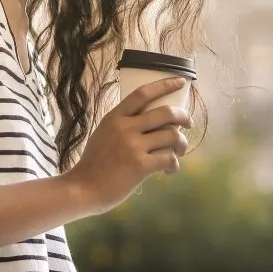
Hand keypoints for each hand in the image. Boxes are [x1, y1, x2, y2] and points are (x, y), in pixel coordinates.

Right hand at [66, 77, 190, 212]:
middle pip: (166, 113)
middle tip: (189, 124)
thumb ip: (122, 125)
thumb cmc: (94, 164)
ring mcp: (133, 146)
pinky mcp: (141, 166)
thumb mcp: (103, 134)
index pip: (143, 93)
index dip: (165, 85)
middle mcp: (124, 128)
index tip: (181, 82)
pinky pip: (169, 159)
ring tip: (179, 151)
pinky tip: (169, 170)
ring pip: (172, 136)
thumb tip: (151, 121)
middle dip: (184, 116)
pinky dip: (174, 165)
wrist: (83, 189)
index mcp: (115, 117)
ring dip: (182, 144)